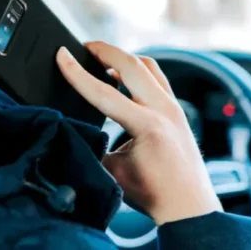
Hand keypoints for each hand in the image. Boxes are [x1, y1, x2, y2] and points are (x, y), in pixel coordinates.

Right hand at [56, 42, 222, 224]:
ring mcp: (175, 107)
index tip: (61, 55)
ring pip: (149, 66)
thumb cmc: (155, 192)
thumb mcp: (113, 171)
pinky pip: (158, 78)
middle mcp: (165, 110)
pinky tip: (124, 76)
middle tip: (83, 46)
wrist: (188, 205)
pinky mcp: (178, 109)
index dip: (77, 73)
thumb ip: (94, 145)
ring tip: (102, 58)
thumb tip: (76, 128)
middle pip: (132, 64)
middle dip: (105, 50)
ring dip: (124, 58)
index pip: (104, 92)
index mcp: (147, 125)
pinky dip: (139, 70)